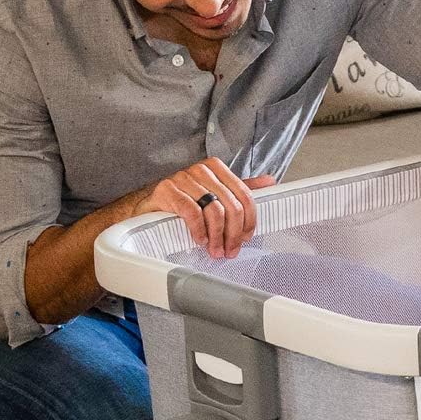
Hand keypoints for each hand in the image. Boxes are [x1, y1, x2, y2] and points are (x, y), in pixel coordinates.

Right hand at [140, 158, 276, 258]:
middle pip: (231, 205)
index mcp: (216, 168)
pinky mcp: (167, 190)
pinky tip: (200, 240)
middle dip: (233, 234)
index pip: (244, 195)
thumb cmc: (184, 203)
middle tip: (230, 251)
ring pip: (214, 210)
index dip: (249, 220)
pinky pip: (192, 213)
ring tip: (215, 250)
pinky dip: (199, 230)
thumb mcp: (215, 195)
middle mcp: (201, 170)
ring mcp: (183, 178)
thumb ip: (240, 189)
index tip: (245, 237)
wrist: (150, 207)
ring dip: (217, 237)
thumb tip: (270, 182)